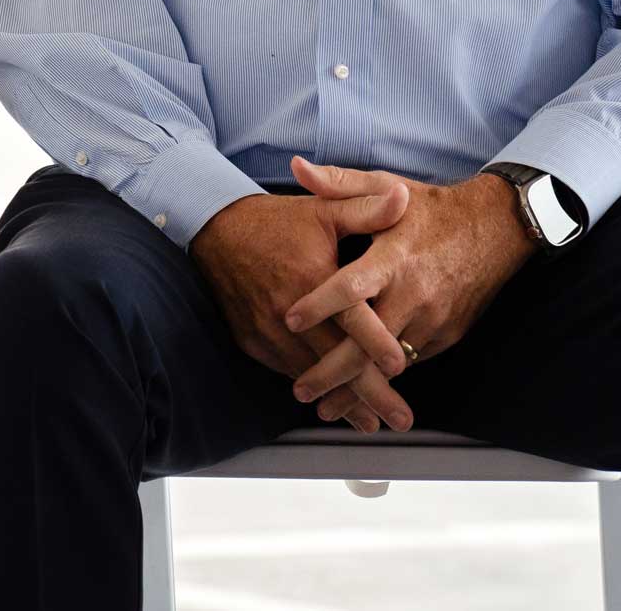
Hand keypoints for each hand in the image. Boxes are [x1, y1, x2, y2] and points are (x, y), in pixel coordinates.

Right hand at [188, 160, 412, 431]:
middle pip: (335, 361)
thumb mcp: (322, 209)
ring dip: (343, 401)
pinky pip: (289, 370)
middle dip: (370, 394)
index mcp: (310, 278)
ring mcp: (267, 331)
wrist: (216, 232)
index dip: (376, 344)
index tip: (401, 369)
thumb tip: (404, 199)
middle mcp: (287, 312)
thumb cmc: (277, 222)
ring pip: (310, 375)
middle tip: (401, 420)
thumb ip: (366, 209)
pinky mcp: (254, 341)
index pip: (350, 319)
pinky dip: (314, 388)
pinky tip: (335, 404)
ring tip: (373, 423)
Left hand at [281, 169, 537, 407]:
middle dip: (332, 373)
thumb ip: (339, 184)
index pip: (352, 287)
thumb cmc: (432, 208)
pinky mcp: (447, 335)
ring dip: (357, 388)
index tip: (289, 318)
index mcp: (394, 257)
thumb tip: (296, 167)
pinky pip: (411, 360)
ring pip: (390, 363)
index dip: (321, 304)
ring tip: (323, 407)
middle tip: (301, 391)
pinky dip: (385, 378)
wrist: (497, 229)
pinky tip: (362, 393)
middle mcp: (414, 293)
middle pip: (369, 344)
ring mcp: (433, 319)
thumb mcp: (387, 186)